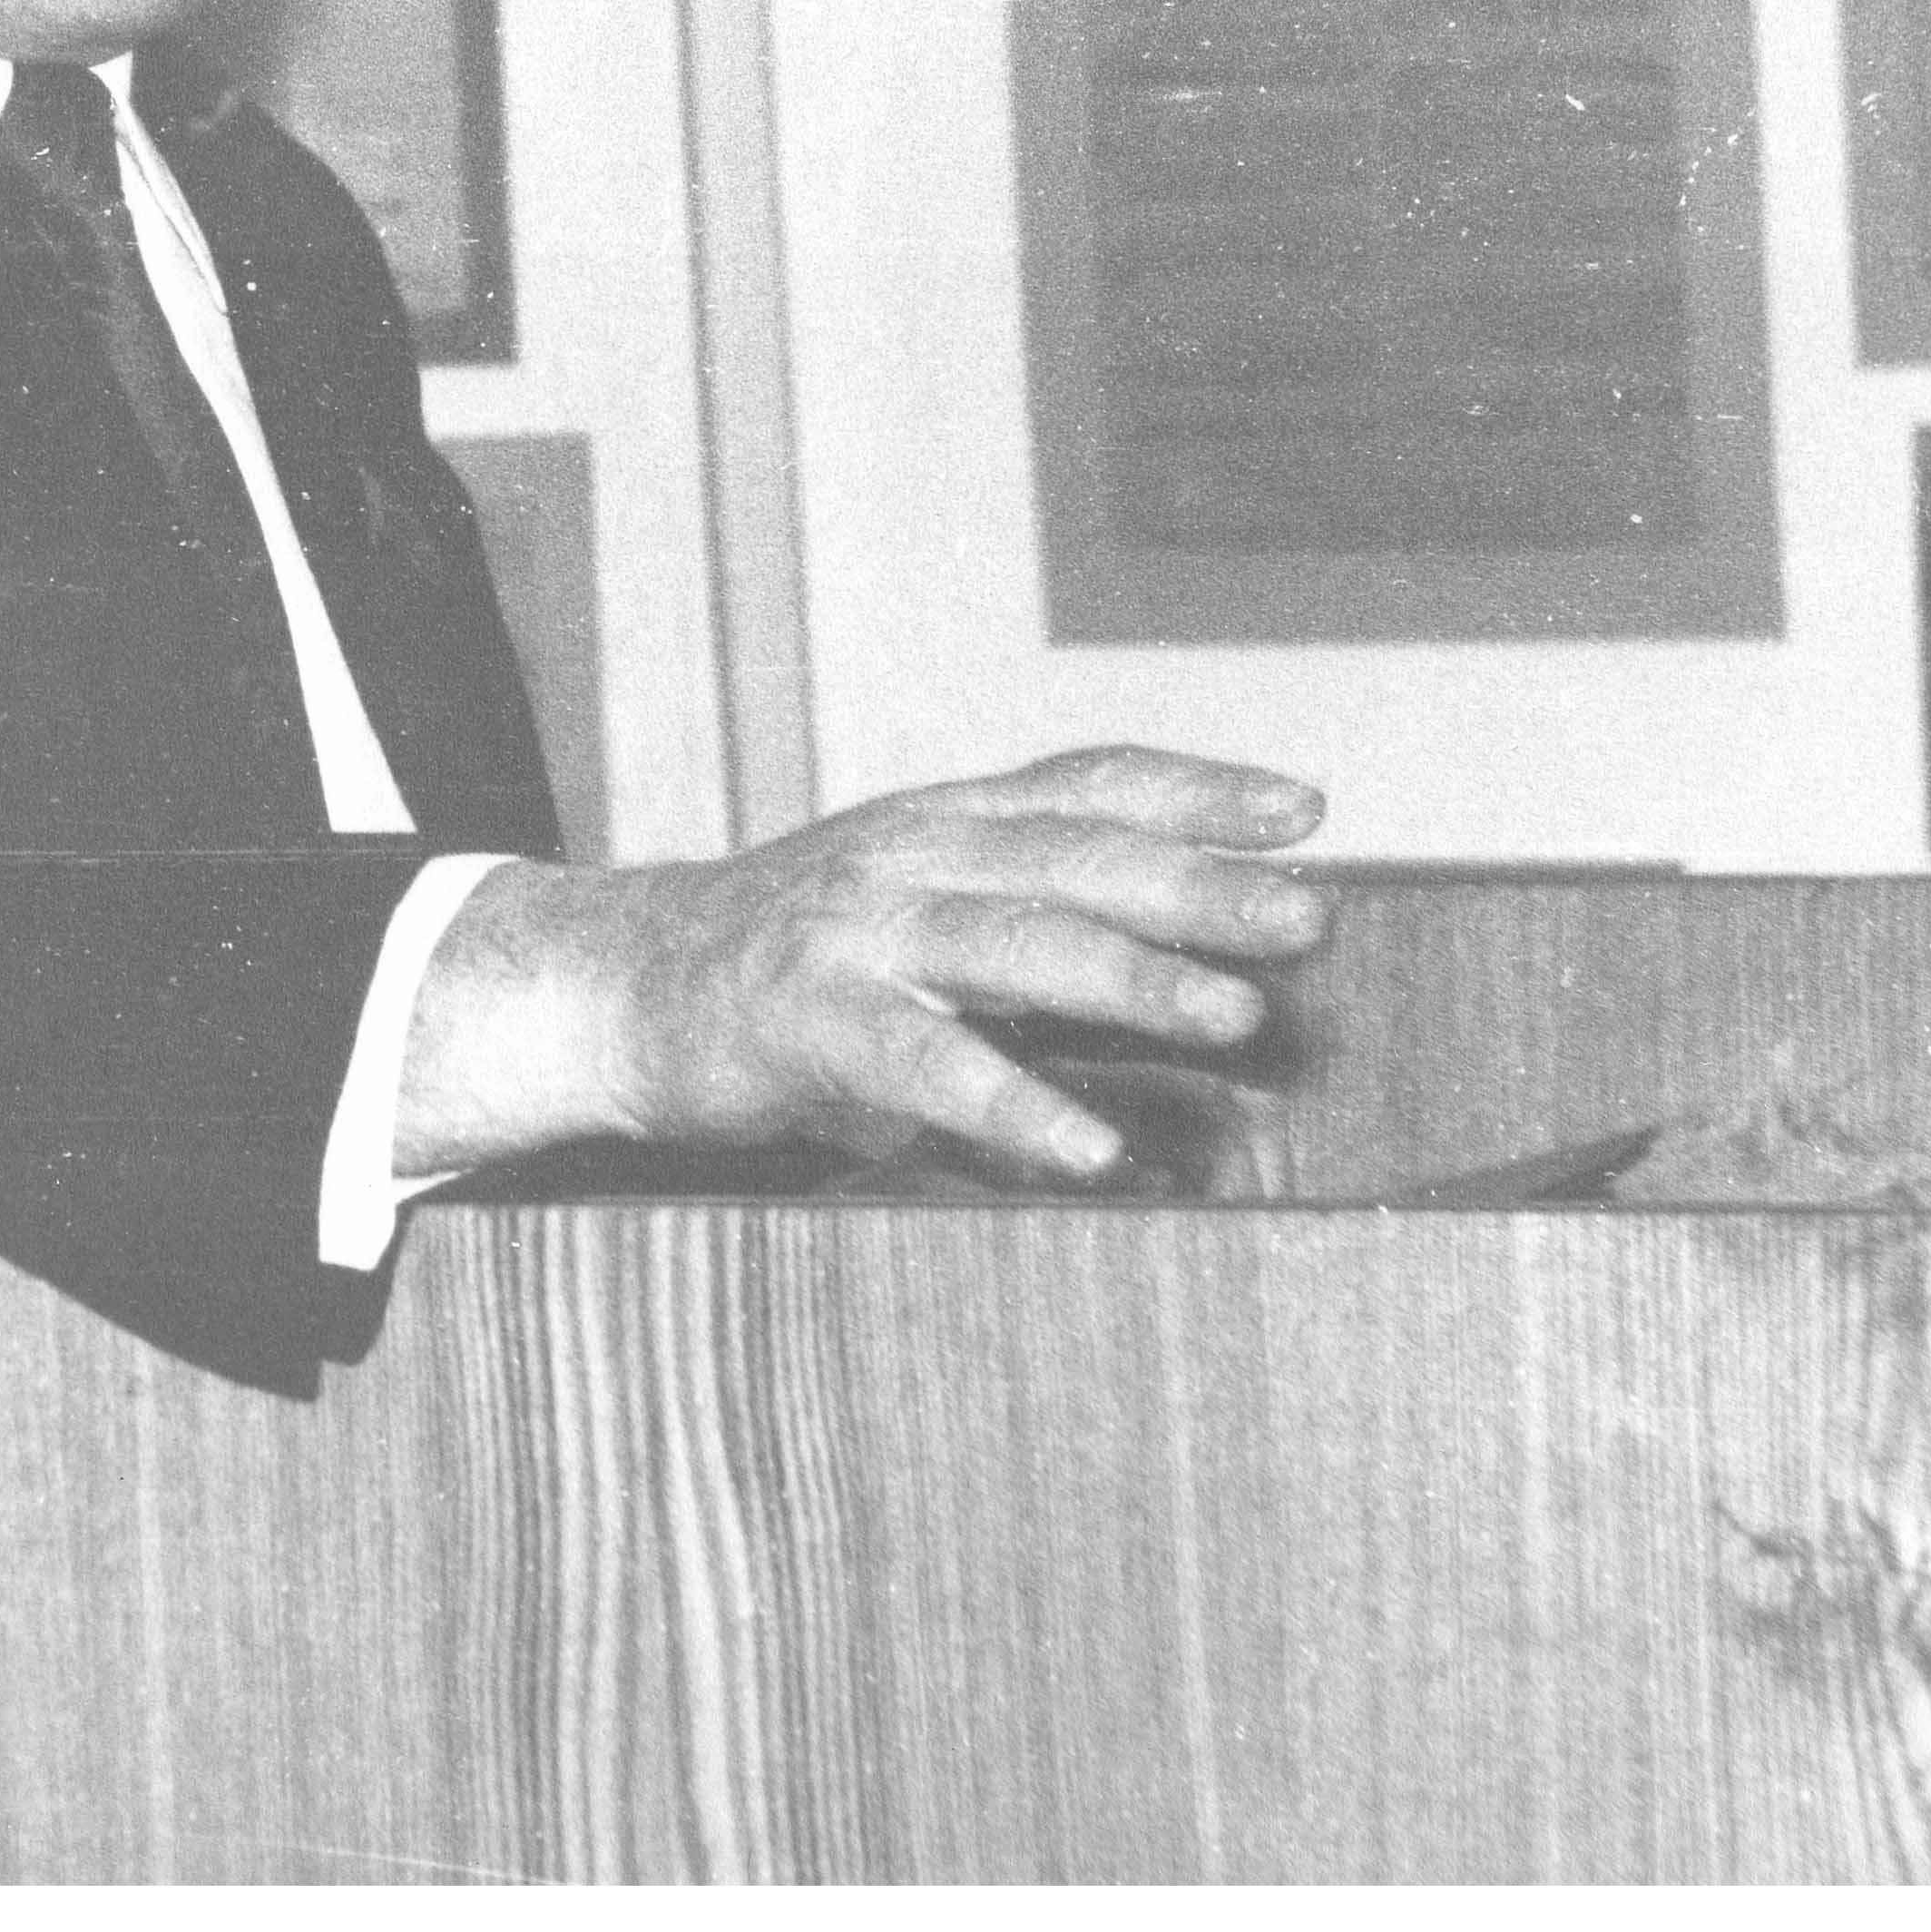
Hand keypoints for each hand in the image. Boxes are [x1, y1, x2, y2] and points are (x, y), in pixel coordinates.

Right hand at [397, 743, 1330, 1189]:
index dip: (1198, 790)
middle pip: (1076, 855)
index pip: (1088, 782)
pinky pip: (925, 1061)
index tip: (1304, 810)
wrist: (619, 987)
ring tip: (1237, 1020)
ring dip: (1135, 979)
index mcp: (947, 822)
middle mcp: (911, 855)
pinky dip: (1012, 1104)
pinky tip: (1088, 1149)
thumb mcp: (920, 916)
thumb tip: (1204, 982)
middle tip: (1311, 918)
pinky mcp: (808, 1016)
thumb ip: (1037, 933)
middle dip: (1202, 885)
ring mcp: (858, 929)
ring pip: (1016, 942)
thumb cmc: (800, 969)